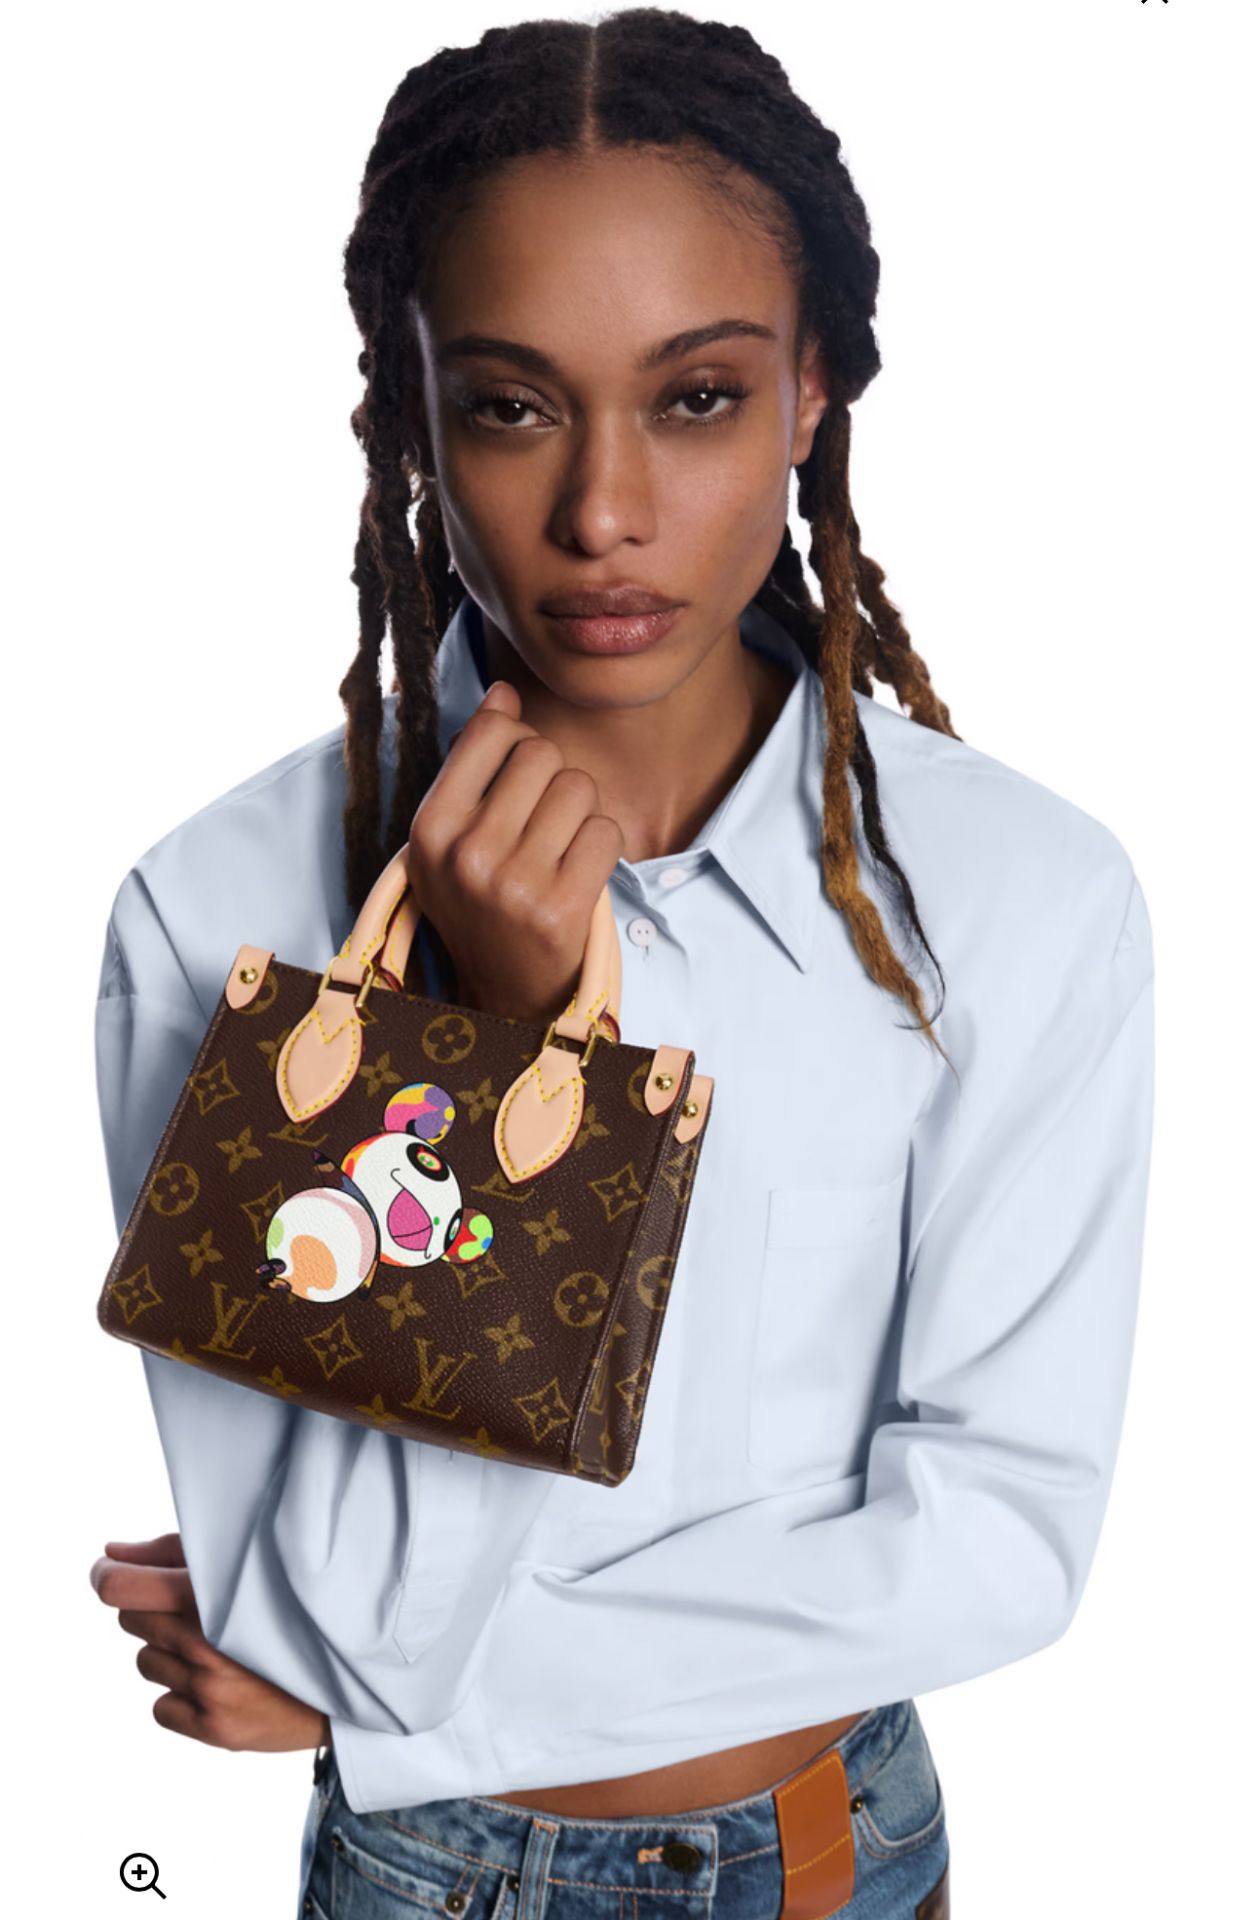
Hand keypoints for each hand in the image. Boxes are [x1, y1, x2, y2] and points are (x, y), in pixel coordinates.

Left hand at [90, 1532, 331, 1753]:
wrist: (344, 1676)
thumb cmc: (286, 1609)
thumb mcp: (241, 1567)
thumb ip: (172, 1557)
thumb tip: (111, 1553)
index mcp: (211, 1596)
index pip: (122, 1588)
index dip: (107, 1575)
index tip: (109, 1571)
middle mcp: (204, 1642)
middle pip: (131, 1620)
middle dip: (153, 1611)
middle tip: (193, 1612)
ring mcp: (208, 1690)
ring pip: (147, 1662)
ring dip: (170, 1654)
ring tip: (216, 1648)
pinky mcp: (213, 1728)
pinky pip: (162, 1707)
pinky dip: (181, 1695)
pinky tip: (218, 1682)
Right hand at [408, 678, 623, 1022]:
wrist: (503, 995)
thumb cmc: (480, 902)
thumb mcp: (451, 837)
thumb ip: (471, 764)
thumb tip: (504, 692)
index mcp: (430, 828)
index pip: (491, 732)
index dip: (516, 741)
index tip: (515, 773)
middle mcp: (466, 854)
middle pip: (542, 754)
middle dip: (553, 777)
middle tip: (542, 820)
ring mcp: (514, 884)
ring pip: (579, 788)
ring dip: (581, 811)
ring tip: (559, 847)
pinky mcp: (561, 908)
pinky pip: (605, 831)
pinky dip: (601, 845)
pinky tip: (579, 871)